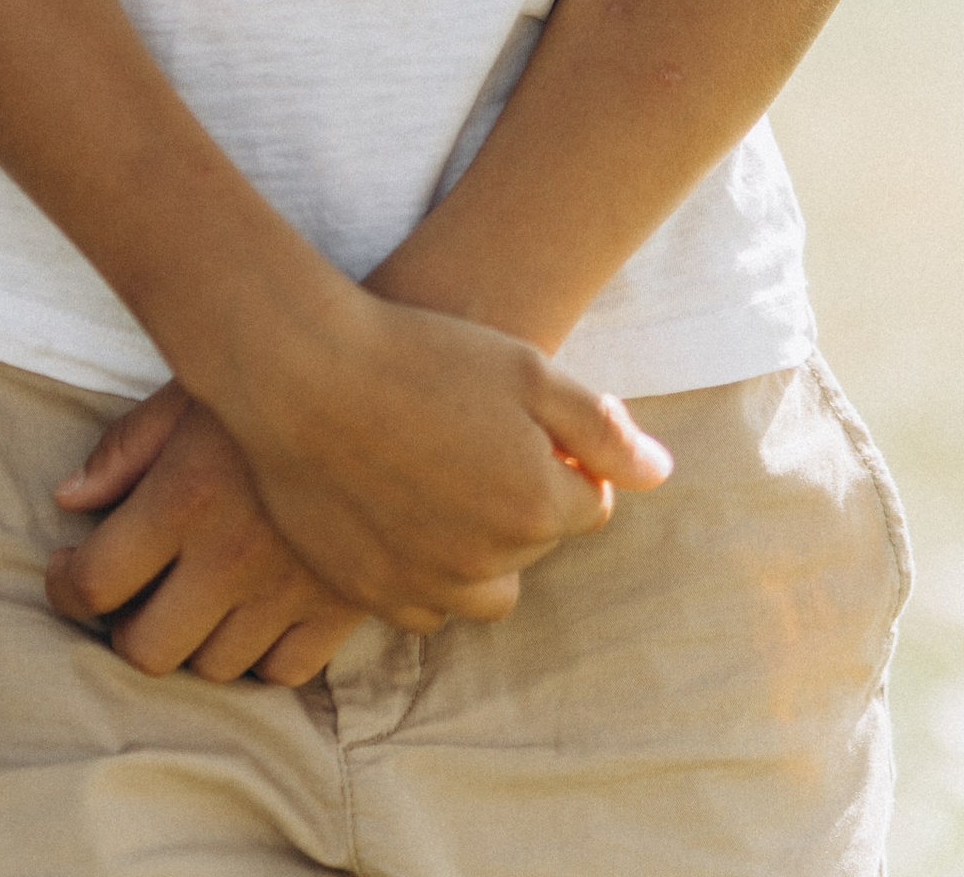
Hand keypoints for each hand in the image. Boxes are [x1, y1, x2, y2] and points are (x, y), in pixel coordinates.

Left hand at [47, 389, 367, 684]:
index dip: (65, 587)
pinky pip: (284, 670)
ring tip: (191, 601)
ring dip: (193, 642)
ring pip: (215, 666)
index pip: (96, 582)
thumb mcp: (190, 391)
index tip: (66, 572)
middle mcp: (230, 556)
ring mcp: (288, 589)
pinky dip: (261, 654)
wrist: (383, 383)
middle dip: (123, 629)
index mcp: (183, 497)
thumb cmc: (275, 376)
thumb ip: (125, 448)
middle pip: (147, 648)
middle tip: (127, 598)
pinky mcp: (341, 605)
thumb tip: (68, 499)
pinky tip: (253, 614)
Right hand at [213, 286, 671, 630]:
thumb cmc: (420, 355)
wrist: (302, 374)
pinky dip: (427, 573)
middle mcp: (488, 562)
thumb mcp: (528, 369)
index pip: (588, 504)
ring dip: (481, 547)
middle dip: (521, 498)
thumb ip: (603, 429)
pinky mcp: (371, 593)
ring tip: (440, 479)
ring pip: (485, 588)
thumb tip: (660, 473)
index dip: (561, 458)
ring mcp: (426, 584)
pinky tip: (402, 512)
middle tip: (469, 435)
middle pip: (536, 542)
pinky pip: (425, 607)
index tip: (516, 419)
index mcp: (537, 506)